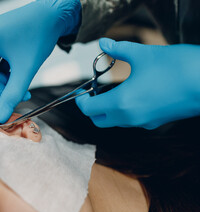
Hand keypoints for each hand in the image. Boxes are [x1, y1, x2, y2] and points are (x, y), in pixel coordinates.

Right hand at [0, 0, 80, 122]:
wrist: (52, 13)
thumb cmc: (41, 33)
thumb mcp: (26, 69)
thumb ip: (13, 95)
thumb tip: (2, 116)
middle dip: (2, 92)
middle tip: (18, 101)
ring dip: (6, 85)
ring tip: (25, 90)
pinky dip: (7, 76)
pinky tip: (20, 78)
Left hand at [76, 38, 199, 128]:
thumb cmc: (176, 67)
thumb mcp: (142, 54)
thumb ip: (118, 49)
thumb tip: (103, 43)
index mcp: (121, 103)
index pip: (89, 109)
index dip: (81, 100)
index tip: (81, 92)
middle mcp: (130, 118)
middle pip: (99, 120)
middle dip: (92, 108)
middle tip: (94, 92)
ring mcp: (144, 122)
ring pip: (115, 122)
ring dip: (108, 109)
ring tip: (112, 90)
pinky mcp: (156, 122)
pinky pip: (131, 120)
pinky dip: (124, 111)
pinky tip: (131, 94)